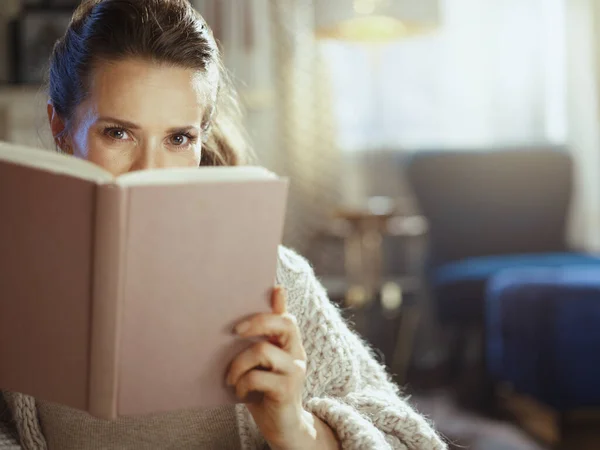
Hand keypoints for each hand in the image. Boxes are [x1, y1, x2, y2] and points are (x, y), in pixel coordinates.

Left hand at [226, 287, 338, 449]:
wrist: (285, 427)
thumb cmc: (269, 391)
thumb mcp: (266, 363)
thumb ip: (264, 337)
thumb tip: (267, 303)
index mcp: (290, 344)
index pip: (287, 317)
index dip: (278, 303)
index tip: (273, 289)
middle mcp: (296, 354)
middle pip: (283, 324)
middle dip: (257, 322)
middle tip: (235, 331)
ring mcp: (293, 371)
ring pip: (262, 351)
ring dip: (238, 364)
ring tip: (231, 378)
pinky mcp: (286, 390)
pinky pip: (257, 377)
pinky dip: (242, 384)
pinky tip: (239, 393)